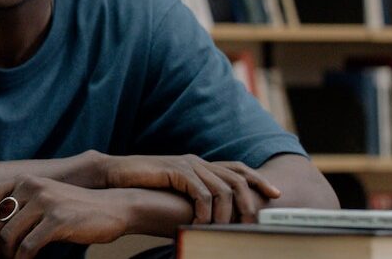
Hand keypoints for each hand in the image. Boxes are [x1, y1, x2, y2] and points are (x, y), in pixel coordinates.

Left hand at [0, 176, 131, 258]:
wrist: (115, 208)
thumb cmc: (75, 210)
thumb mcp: (43, 201)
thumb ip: (18, 208)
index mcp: (23, 181)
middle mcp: (30, 186)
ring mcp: (44, 201)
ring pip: (8, 237)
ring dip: (5, 257)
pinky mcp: (57, 219)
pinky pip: (28, 247)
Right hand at [97, 154, 279, 223]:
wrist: (115, 175)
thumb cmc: (142, 187)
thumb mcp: (173, 191)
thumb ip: (192, 198)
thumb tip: (210, 219)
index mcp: (199, 164)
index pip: (237, 168)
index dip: (258, 179)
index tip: (276, 194)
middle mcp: (197, 161)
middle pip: (237, 176)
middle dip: (252, 199)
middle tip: (255, 221)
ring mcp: (187, 165)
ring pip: (223, 187)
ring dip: (229, 211)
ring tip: (227, 229)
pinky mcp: (176, 171)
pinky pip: (201, 193)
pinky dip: (206, 210)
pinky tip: (203, 223)